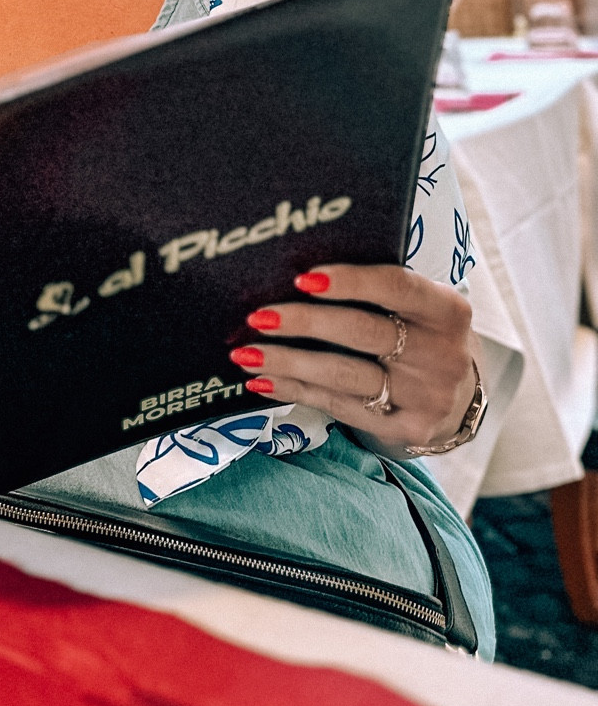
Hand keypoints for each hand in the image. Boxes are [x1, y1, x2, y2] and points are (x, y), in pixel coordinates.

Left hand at [228, 263, 478, 454]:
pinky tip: (264, 381)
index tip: (302, 278)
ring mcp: (426, 397)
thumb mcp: (421, 309)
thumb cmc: (423, 338)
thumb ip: (380, 291)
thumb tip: (301, 275)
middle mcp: (442, 355)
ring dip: (289, 362)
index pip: (396, 287)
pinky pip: (339, 406)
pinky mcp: (406, 430)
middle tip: (258, 316)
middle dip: (304, 322)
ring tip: (246, 353)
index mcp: (447, 311)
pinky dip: (296, 391)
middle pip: (363, 332)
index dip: (350, 281)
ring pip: (345, 375)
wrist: (460, 401)